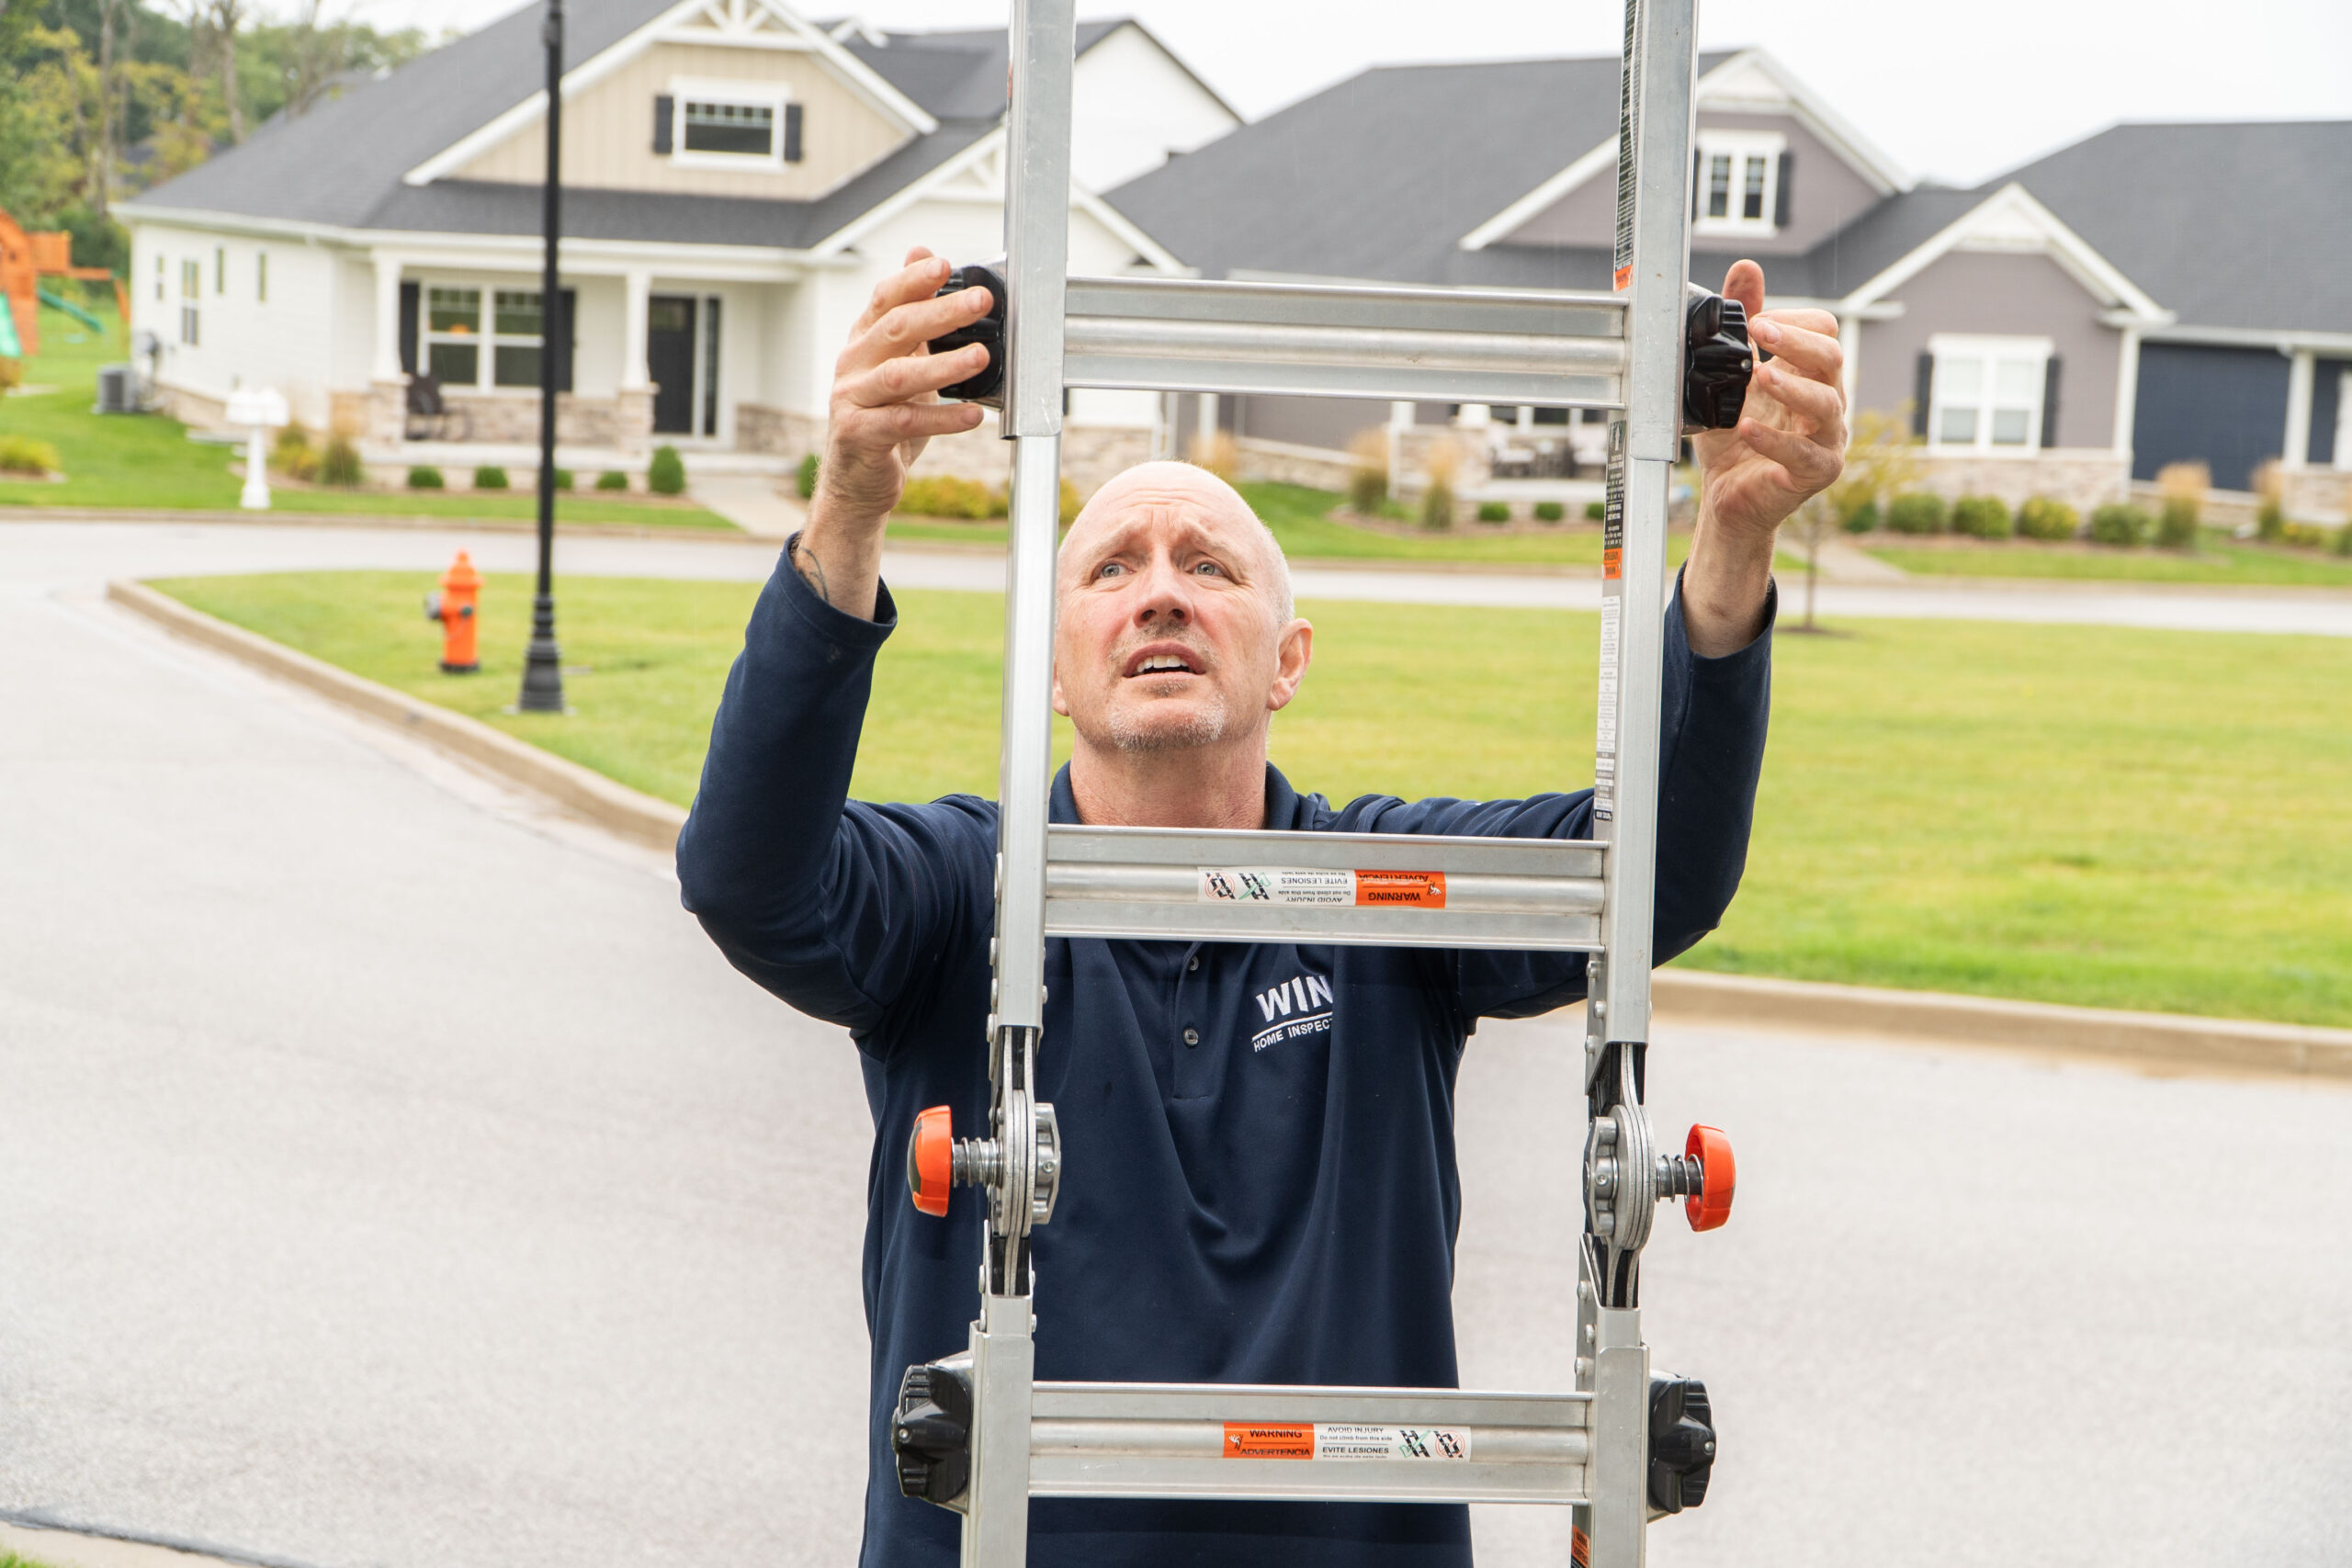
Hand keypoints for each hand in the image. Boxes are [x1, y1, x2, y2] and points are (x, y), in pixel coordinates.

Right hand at [815, 248, 992, 525]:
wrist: (859, 479)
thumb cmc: (886, 418)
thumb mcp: (901, 361)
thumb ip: (913, 314)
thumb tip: (922, 253)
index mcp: (864, 340)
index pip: (886, 299)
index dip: (914, 280)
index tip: (945, 266)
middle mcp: (853, 364)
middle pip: (896, 329)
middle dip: (942, 312)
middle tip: (981, 302)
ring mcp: (852, 399)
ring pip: (900, 375)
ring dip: (944, 365)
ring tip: (981, 357)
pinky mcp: (860, 434)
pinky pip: (905, 421)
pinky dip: (942, 417)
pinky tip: (973, 415)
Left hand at [1681, 260, 1846, 654]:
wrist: (1727, 498)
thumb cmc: (1733, 436)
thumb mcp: (1728, 376)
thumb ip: (1741, 325)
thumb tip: (1748, 268)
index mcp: (1811, 374)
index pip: (1823, 331)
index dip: (1792, 321)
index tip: (1755, 320)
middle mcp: (1828, 402)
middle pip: (1832, 358)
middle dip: (1794, 341)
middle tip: (1758, 330)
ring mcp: (1828, 439)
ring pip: (1827, 403)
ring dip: (1791, 386)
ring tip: (1758, 377)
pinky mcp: (1816, 474)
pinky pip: (1804, 454)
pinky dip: (1774, 439)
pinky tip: (1746, 428)